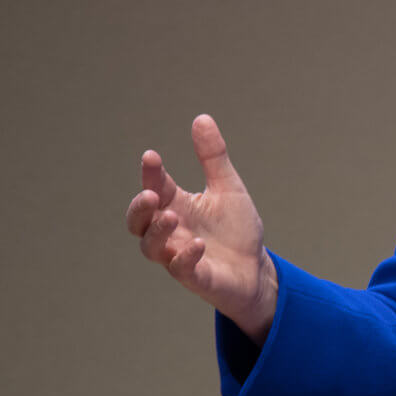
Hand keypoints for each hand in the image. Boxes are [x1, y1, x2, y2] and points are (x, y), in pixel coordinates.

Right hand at [126, 114, 276, 344]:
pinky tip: (198, 245)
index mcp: (177, 205)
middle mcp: (171, 231)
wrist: (256, 268)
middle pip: (138, 221)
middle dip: (139, 208)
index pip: (155, 186)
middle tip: (151, 194)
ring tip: (172, 217)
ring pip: (151, 247)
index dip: (150, 173)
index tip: (151, 156)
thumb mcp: (228, 187)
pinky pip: (180, 269)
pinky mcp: (194, 277)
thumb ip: (213, 156)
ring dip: (158, 232)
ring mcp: (178, 255)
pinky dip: (185, 257)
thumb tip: (201, 118)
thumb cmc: (236, 229)